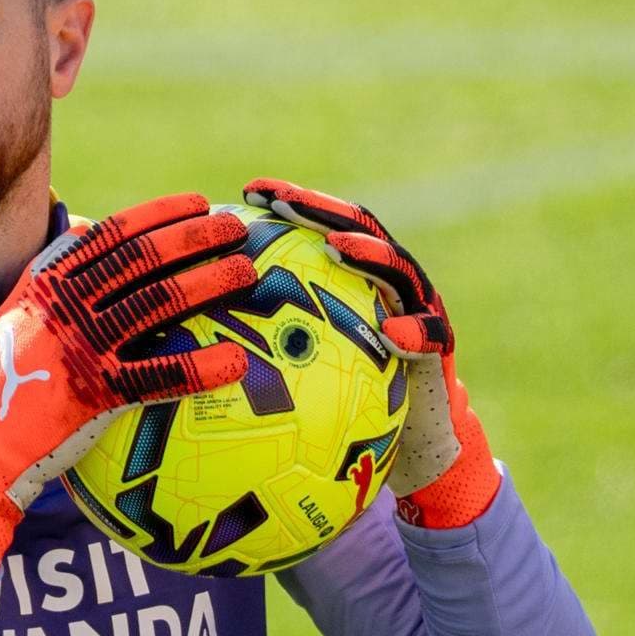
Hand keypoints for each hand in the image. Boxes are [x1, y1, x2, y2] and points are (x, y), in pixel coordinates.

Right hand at [0, 194, 256, 569]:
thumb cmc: (8, 375)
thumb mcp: (18, 310)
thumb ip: (51, 270)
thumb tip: (84, 228)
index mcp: (50, 282)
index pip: (113, 234)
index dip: (161, 214)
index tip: (198, 204)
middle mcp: (67, 306)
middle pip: (142, 259)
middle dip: (194, 237)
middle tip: (234, 229)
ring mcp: (83, 346)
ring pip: (158, 303)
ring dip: (209, 283)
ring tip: (247, 274)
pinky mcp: (99, 392)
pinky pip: (160, 374)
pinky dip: (201, 367)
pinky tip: (236, 361)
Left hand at [242, 178, 499, 528]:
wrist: (415, 441)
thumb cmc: (346, 404)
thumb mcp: (300, 372)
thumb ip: (266, 346)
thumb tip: (193, 346)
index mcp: (354, 280)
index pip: (320, 228)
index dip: (289, 204)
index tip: (248, 194)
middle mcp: (389, 284)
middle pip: (359, 230)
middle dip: (321, 210)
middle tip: (283, 202)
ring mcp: (420, 310)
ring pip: (400, 270)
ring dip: (369, 255)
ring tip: (336, 249)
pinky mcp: (441, 348)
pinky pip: (431, 337)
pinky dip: (413, 332)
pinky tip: (390, 335)